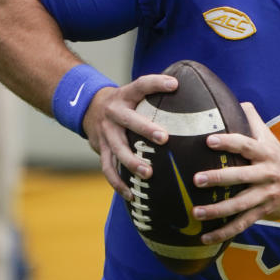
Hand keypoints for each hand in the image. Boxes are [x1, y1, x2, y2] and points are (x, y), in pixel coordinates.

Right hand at [82, 74, 176, 199]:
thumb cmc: (125, 103)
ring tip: (149, 174)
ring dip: (132, 162)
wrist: (88, 108)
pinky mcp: (100, 149)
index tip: (174, 85)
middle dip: (145, 129)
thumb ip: (155, 94)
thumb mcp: (134, 93)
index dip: (156, 83)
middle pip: (128, 120)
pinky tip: (132, 195)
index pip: (140, 85)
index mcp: (125, 96)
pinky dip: (118, 183)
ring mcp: (105, 133)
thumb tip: (191, 93)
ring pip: (117, 149)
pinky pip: (108, 169)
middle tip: (164, 138)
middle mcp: (113, 113)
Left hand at [190, 102, 279, 244]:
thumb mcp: (270, 138)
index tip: (209, 140)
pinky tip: (205, 238)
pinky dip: (224, 233)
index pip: (246, 145)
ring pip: (240, 205)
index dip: (229, 142)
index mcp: (265, 153)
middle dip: (219, 178)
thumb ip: (253, 120)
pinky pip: (242, 224)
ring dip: (217, 210)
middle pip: (242, 176)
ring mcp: (265, 195)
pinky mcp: (263, 213)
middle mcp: (266, 174)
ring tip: (196, 212)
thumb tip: (237, 100)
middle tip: (197, 179)